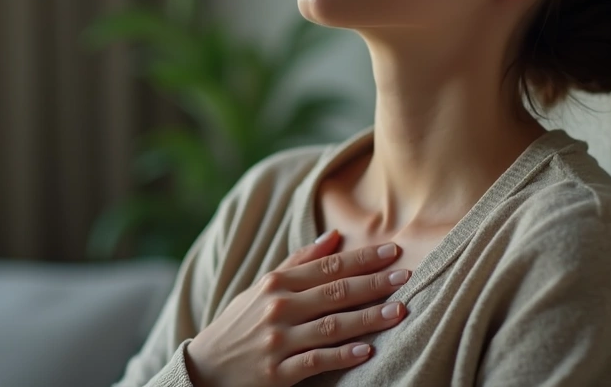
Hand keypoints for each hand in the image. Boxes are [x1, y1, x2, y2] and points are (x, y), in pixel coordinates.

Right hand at [185, 230, 408, 386]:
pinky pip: (316, 361)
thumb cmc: (238, 324)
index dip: (362, 259)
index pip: (327, 267)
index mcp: (275, 283)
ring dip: (368, 318)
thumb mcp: (260, 288)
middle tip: (406, 276)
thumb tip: (333, 237)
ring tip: (399, 311)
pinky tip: (366, 350)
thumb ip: (297, 263)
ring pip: (332, 325)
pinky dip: (342, 355)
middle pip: (335, 292)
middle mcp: (277, 308)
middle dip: (373, 283)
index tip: (393, 252)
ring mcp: (278, 341)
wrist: (204, 369)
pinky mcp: (277, 372)